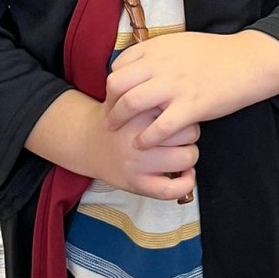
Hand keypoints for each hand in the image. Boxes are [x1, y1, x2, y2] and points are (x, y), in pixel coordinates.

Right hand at [25, 90, 197, 200]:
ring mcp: (137, 163)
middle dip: (190, 132)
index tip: (181, 110)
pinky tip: (186, 175)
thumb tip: (184, 87)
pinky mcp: (137, 184)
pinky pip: (171, 190)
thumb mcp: (129, 94)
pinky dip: (186, 184)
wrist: (88, 143)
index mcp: (138, 111)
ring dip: (190, 155)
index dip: (186, 108)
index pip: (179, 107)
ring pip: (186, 158)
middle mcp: (137, 137)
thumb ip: (152, 87)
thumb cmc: (118, 116)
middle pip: (189, 132)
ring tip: (182, 152)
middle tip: (182, 132)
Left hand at [105, 30, 278, 146]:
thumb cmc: (215, 53)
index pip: (118, 66)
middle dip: (109, 103)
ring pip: (132, 104)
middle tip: (109, 117)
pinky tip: (142, 144)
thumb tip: (138, 65)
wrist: (247, 61)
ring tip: (117, 132)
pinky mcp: (191, 106)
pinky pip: (159, 127)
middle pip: (117, 84)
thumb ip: (157, 53)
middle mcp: (161, 65)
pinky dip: (146, 138)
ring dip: (119, 120)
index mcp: (157, 48)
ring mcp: (175, 86)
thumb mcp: (179, 43)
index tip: (114, 97)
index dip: (112, 84)